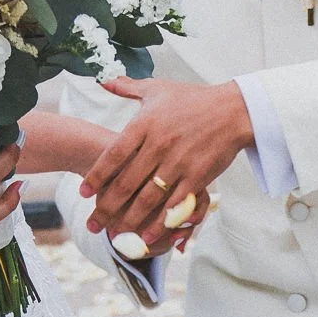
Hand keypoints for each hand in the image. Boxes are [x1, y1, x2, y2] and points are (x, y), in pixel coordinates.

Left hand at [81, 79, 254, 247]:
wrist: (234, 110)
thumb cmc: (194, 99)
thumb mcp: (159, 89)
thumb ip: (128, 87)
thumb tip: (103, 80)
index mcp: (145, 124)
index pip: (113, 155)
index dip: (97, 176)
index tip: (83, 193)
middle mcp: (159, 145)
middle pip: (126, 182)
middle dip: (106, 207)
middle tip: (92, 225)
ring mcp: (178, 163)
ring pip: (147, 198)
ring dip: (129, 220)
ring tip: (115, 236)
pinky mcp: (197, 177)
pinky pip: (173, 204)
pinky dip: (160, 222)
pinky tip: (147, 236)